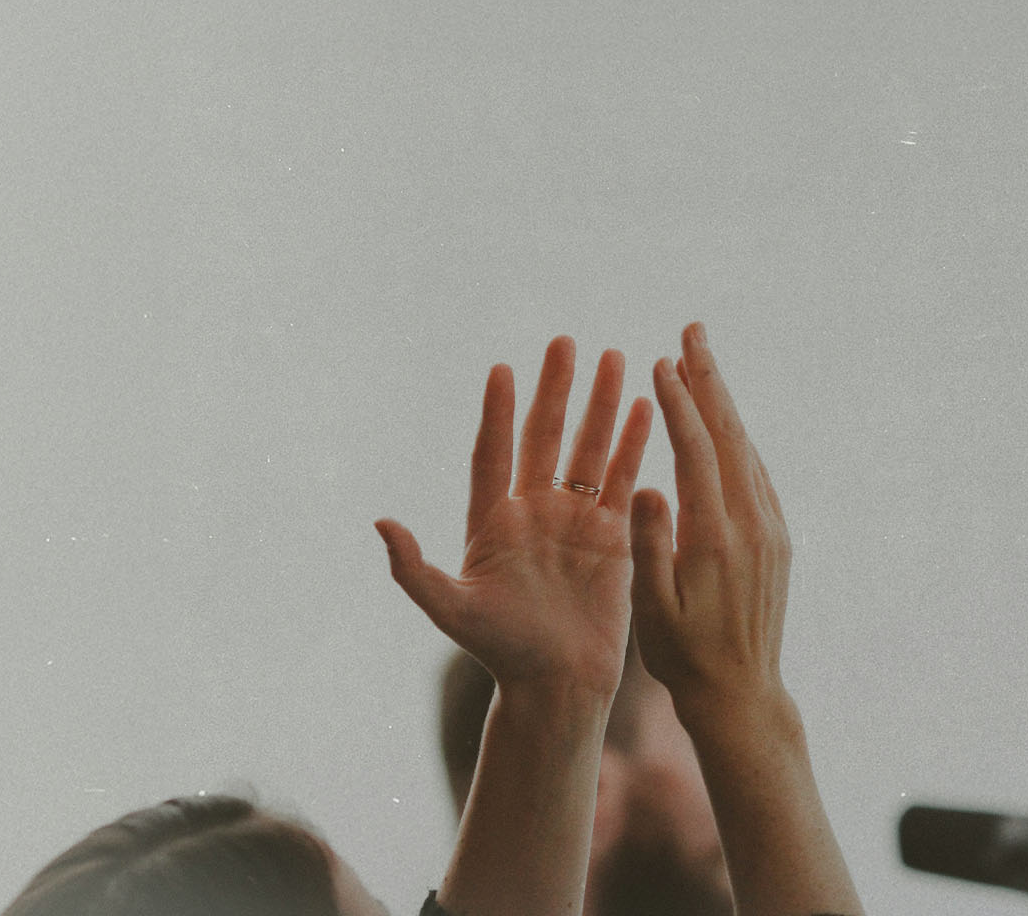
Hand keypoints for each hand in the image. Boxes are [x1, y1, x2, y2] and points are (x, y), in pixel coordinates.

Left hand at [376, 336, 651, 698]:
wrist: (558, 685)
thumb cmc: (502, 652)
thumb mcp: (451, 612)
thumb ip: (414, 569)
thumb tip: (380, 523)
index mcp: (494, 523)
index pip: (494, 453)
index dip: (497, 414)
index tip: (501, 371)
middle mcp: (535, 512)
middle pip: (545, 437)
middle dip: (557, 389)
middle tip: (566, 343)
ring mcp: (576, 521)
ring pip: (590, 449)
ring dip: (603, 405)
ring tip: (617, 358)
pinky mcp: (614, 536)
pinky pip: (625, 480)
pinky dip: (635, 445)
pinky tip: (647, 409)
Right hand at [629, 322, 792, 728]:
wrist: (741, 694)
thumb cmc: (683, 656)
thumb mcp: (653, 609)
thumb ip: (650, 544)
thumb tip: (645, 484)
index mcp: (716, 537)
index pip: (697, 451)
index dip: (678, 403)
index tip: (660, 362)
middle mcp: (752, 524)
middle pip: (731, 434)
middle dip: (710, 379)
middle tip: (693, 331)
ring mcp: (771, 529)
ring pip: (746, 448)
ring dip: (724, 403)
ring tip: (701, 364)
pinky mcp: (778, 539)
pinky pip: (756, 473)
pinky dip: (737, 437)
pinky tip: (723, 423)